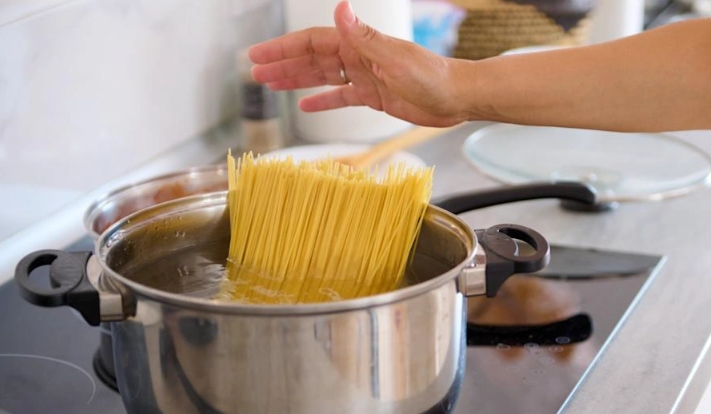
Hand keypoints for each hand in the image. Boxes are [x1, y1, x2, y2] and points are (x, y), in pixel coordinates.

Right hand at [248, 1, 471, 126]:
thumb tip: (341, 8)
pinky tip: (306, 106)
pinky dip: (323, 100)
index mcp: (359, 45)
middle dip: (282, 64)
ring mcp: (365, 76)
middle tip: (254, 72)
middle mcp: (359, 58)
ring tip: (271, 85)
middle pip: (312, 59)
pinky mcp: (374, 96)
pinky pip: (342, 97)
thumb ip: (364, 37)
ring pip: (323, 77)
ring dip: (297, 80)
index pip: (312, 43)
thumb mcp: (394, 57)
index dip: (283, 48)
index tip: (258, 54)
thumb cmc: (431, 76)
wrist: (456, 98)